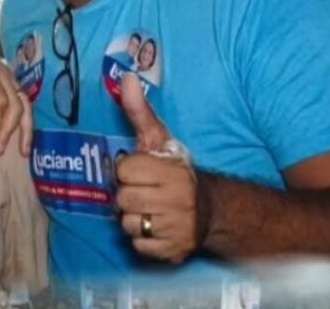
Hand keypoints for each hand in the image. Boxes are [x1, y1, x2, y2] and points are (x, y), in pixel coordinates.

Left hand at [0, 31, 31, 155]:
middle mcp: (3, 73)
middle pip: (17, 103)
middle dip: (10, 129)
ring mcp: (8, 77)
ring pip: (25, 104)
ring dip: (26, 129)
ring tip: (23, 152)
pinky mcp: (8, 81)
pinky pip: (21, 102)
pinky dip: (24, 121)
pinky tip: (21, 138)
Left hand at [115, 74, 202, 263]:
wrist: (208, 210)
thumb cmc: (175, 171)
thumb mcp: (159, 140)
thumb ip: (140, 112)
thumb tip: (125, 79)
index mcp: (170, 173)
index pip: (123, 172)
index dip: (127, 171)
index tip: (141, 171)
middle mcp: (176, 201)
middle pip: (122, 200)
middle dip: (128, 195)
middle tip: (144, 191)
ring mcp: (175, 228)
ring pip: (128, 225)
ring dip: (134, 218)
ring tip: (150, 209)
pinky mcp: (173, 251)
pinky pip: (138, 246)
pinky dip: (143, 240)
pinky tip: (157, 227)